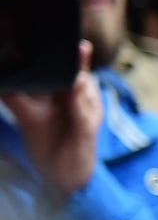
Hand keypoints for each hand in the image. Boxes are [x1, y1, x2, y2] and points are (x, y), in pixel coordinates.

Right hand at [1, 41, 102, 194]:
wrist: (65, 178)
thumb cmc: (83, 151)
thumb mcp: (86, 131)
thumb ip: (80, 106)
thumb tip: (80, 79)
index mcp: (84, 91)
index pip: (76, 67)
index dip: (70, 52)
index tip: (65, 40)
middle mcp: (63, 92)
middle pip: (51, 68)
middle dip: (41, 56)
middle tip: (29, 41)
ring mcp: (43, 101)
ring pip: (31, 79)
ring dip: (21, 69)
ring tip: (10, 54)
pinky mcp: (26, 114)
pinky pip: (14, 97)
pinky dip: (6, 88)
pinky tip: (4, 81)